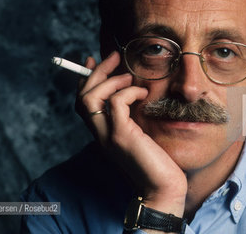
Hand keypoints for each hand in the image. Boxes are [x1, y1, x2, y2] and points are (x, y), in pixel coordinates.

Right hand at [75, 51, 186, 216]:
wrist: (163, 188)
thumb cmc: (157, 162)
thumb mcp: (140, 134)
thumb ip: (131, 117)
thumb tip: (134, 91)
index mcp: (102, 133)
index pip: (82, 102)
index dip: (85, 79)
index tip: (93, 60)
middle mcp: (100, 134)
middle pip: (82, 96)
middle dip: (96, 71)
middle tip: (114, 56)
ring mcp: (108, 136)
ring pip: (90, 98)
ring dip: (111, 79)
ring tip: (130, 77)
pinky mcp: (122, 136)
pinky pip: (116, 103)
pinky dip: (128, 91)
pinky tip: (143, 93)